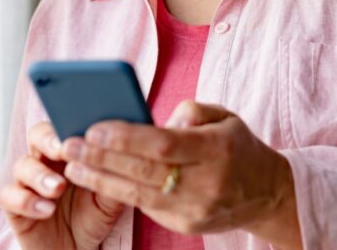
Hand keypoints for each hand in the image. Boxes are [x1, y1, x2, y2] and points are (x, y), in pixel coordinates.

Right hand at [0, 121, 123, 249]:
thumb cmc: (95, 215)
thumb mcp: (112, 197)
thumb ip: (114, 175)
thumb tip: (121, 152)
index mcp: (70, 152)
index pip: (64, 125)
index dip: (69, 124)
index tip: (83, 133)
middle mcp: (47, 161)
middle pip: (37, 135)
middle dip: (48, 139)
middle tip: (62, 149)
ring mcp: (28, 183)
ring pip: (22, 165)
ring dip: (40, 175)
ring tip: (58, 188)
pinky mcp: (15, 207)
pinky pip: (10, 197)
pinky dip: (26, 201)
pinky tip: (46, 210)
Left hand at [61, 101, 301, 247]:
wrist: (266, 193)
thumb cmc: (238, 146)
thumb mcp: (224, 117)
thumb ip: (191, 111)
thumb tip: (155, 122)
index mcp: (217, 149)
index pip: (164, 145)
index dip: (127, 138)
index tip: (95, 128)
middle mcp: (206, 182)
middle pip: (145, 171)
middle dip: (103, 158)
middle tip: (70, 145)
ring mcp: (195, 208)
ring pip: (139, 194)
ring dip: (101, 179)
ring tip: (72, 166)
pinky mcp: (186, 225)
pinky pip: (147, 206)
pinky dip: (119, 191)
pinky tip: (96, 179)